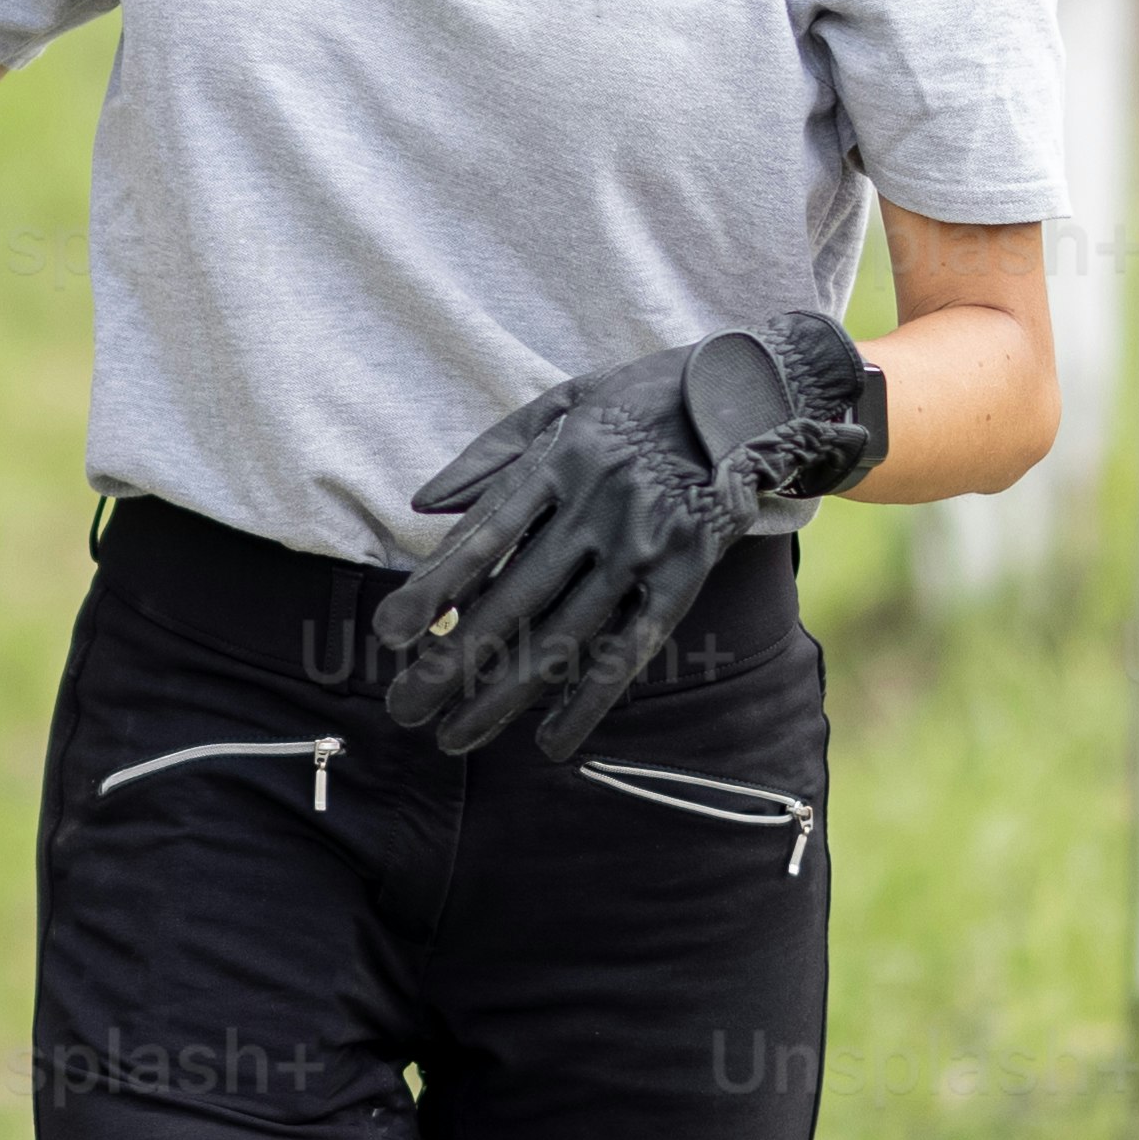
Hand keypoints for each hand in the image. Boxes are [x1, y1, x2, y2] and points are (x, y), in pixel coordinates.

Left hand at [370, 308, 881, 759]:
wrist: (750, 396)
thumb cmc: (640, 399)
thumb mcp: (562, 402)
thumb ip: (490, 454)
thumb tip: (421, 505)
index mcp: (559, 462)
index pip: (483, 537)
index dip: (433, 589)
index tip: (388, 634)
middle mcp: (598, 508)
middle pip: (513, 600)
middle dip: (452, 660)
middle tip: (404, 706)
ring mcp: (645, 546)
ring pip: (564, 635)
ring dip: (503, 693)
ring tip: (453, 735)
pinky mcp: (686, 575)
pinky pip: (631, 650)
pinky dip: (589, 700)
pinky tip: (550, 742)